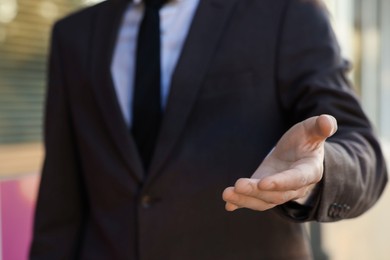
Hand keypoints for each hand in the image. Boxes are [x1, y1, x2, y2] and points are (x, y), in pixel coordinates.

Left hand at [222, 114, 337, 210]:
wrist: (298, 153)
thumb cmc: (306, 140)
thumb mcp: (312, 130)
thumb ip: (320, 127)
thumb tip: (326, 121)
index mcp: (309, 171)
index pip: (295, 179)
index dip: (280, 182)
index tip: (263, 182)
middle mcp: (295, 186)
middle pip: (276, 194)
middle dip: (256, 191)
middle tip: (238, 185)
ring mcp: (279, 191)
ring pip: (264, 200)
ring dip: (245, 199)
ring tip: (227, 194)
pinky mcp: (265, 191)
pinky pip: (255, 201)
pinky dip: (241, 203)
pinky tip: (229, 205)